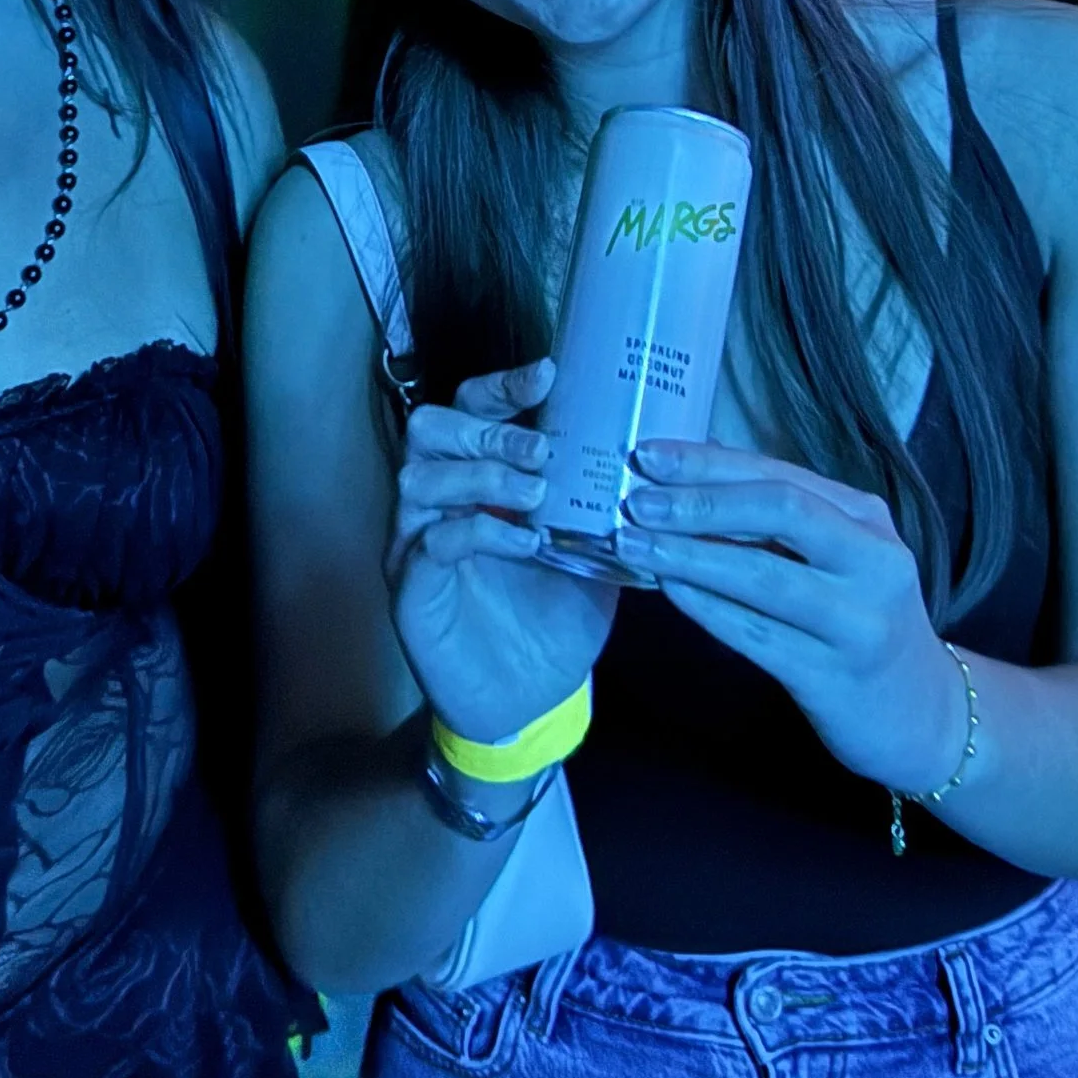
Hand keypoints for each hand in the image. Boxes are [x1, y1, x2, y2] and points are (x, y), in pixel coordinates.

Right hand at [387, 358, 616, 748]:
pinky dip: (476, 535)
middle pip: (430, 428)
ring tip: (537, 497)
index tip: (549, 374)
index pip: (472, 408)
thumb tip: (666, 460)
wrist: (529, 703)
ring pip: (419, 479)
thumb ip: (609, 508)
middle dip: (487, 430)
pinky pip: (428, 547)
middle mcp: (438, 502)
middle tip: (542, 451)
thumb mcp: (596, 554)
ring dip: (481, 478)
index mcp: (479, 480)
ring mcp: (416, 545)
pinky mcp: (411, 593)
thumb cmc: (554, 619)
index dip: (503, 386)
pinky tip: (525, 544)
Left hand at [619, 441, 971, 795]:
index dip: (710, 463)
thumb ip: (777, 517)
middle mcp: (874, 561)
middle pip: (780, 512)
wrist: (921, 716)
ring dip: (690, 555)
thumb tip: (688, 469)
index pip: (781, 475)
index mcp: (868, 519)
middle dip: (700, 502)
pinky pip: (758, 635)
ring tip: (632, 543)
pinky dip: (708, 607)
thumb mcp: (839, 556)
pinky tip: (669, 589)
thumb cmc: (861, 621)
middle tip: (635, 500)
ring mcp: (860, 621)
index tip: (648, 455)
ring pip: (764, 575)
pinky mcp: (835, 676)